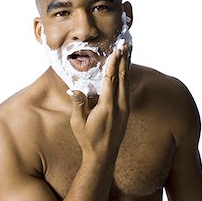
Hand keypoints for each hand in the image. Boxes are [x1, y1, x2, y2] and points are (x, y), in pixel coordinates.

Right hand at [67, 44, 131, 162]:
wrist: (103, 156)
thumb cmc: (88, 139)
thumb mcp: (78, 123)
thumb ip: (78, 104)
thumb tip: (73, 89)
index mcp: (107, 107)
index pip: (111, 80)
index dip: (113, 64)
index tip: (116, 51)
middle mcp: (119, 106)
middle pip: (123, 77)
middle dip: (123, 60)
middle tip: (125, 44)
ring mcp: (125, 109)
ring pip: (127, 82)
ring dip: (127, 66)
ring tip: (128, 52)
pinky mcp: (126, 111)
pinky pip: (126, 89)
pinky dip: (126, 77)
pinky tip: (125, 71)